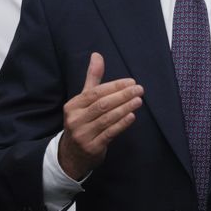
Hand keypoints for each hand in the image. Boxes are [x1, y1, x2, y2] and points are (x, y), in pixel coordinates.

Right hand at [58, 52, 143, 179]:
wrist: (71, 155)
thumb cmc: (82, 121)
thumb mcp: (83, 100)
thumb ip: (92, 79)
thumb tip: (97, 55)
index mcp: (73, 106)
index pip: (96, 93)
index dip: (115, 86)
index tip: (131, 82)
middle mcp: (75, 119)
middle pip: (102, 104)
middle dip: (122, 96)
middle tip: (139, 89)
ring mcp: (83, 135)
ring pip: (107, 118)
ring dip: (125, 108)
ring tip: (139, 100)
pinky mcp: (92, 148)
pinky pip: (109, 133)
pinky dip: (121, 124)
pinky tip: (132, 116)